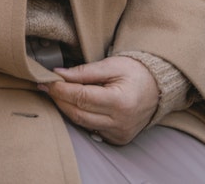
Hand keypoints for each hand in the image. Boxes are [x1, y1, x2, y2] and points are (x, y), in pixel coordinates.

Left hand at [42, 56, 158, 144]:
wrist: (158, 88)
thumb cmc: (135, 73)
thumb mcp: (111, 65)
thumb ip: (84, 71)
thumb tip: (58, 74)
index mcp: (120, 102)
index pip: (81, 97)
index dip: (60, 89)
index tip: (46, 80)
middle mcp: (120, 122)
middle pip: (78, 113)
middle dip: (59, 99)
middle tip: (47, 86)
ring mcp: (119, 133)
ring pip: (81, 123)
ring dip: (66, 108)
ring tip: (57, 93)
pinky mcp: (118, 138)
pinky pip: (91, 128)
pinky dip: (80, 116)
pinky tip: (74, 104)